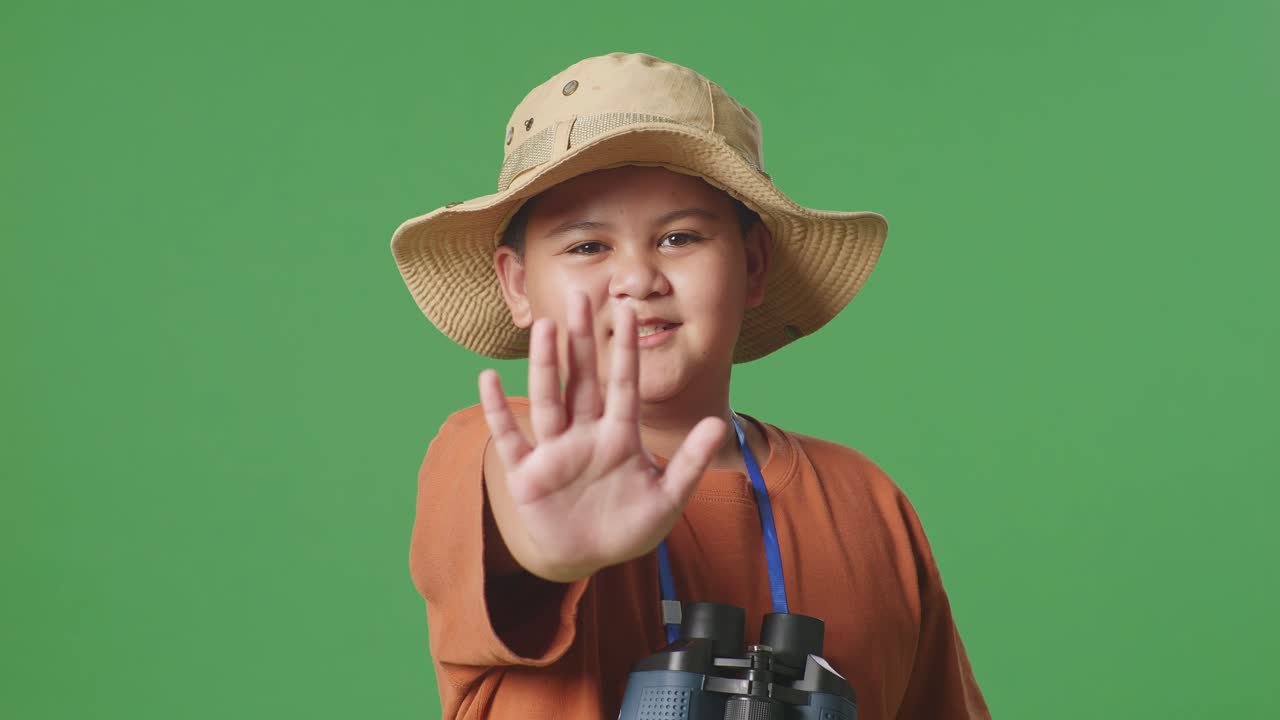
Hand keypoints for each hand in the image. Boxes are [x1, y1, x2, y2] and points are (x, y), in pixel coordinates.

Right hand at [478, 292, 726, 581]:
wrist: (587, 558)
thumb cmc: (628, 526)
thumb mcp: (668, 497)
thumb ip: (691, 461)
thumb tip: (717, 423)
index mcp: (619, 436)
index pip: (623, 384)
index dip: (626, 349)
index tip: (628, 310)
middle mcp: (584, 434)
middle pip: (582, 379)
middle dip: (581, 340)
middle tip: (577, 296)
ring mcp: (553, 451)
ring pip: (549, 400)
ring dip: (545, 365)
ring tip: (544, 327)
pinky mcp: (526, 473)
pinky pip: (509, 437)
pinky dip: (498, 411)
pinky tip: (488, 379)